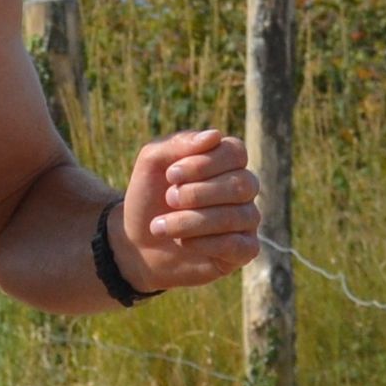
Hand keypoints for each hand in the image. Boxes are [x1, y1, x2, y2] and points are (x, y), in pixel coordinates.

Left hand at [112, 128, 258, 292]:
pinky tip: (183, 242)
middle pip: (241, 184)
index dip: (204, 163)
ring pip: (237, 216)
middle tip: (168, 200)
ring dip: (191, 221)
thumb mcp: (152, 162)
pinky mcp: (245, 250)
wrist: (138, 242)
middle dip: (197, 194)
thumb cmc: (149, 196)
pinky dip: (205, 243)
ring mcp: (247, 219)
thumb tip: (214, 136)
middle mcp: (243, 188)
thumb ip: (179, 143)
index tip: (171, 175)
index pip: (235, 152)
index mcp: (226, 161)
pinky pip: (238, 245)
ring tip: (160, 226)